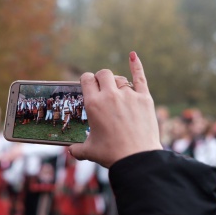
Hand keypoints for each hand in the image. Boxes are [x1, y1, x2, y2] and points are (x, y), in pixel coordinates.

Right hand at [69, 51, 161, 167]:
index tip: (88, 85)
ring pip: (120, 78)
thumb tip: (70, 150)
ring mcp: (129, 95)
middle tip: (102, 89)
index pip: (86, 79)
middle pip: (103, 74)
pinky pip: (140, 77)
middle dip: (100, 78)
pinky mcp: (145, 98)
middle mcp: (110, 95)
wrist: (137, 159)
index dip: (86, 80)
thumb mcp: (90, 151)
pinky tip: (133, 55)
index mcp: (93, 104)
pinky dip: (136, 65)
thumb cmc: (111, 154)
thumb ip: (77, 149)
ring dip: (116, 81)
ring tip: (117, 91)